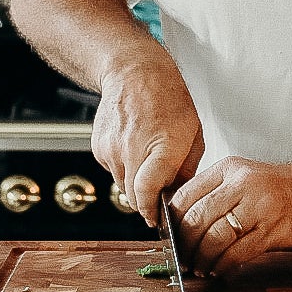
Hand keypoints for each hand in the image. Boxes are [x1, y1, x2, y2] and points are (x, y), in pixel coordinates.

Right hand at [91, 55, 203, 222]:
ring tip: (147, 161)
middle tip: (158, 192)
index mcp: (162, 146)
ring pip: (121, 186)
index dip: (153, 211)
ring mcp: (111, 149)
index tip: (158, 220)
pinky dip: (123, 168)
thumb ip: (186, 168)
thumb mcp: (193, 133)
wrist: (134, 71)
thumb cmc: (168, 98)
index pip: (149, 192)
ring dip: (135, 184)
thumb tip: (179, 195)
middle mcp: (132, 149)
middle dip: (146, 201)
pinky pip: (111, 171)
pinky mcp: (98, 147)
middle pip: (134, 197)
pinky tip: (133, 148)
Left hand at [169, 156, 291, 275]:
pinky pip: (237, 253)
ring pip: (214, 238)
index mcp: (230, 168)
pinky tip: (220, 271)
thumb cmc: (288, 188)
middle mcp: (242, 183)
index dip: (172, 222)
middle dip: (184, 245)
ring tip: (200, 268)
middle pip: (196, 219)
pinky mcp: (274, 229)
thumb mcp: (249, 178)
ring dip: (202, 259)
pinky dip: (223, 266)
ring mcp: (259, 206)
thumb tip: (185, 225)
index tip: (170, 239)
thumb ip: (220, 195)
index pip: (185, 195)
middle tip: (182, 260)